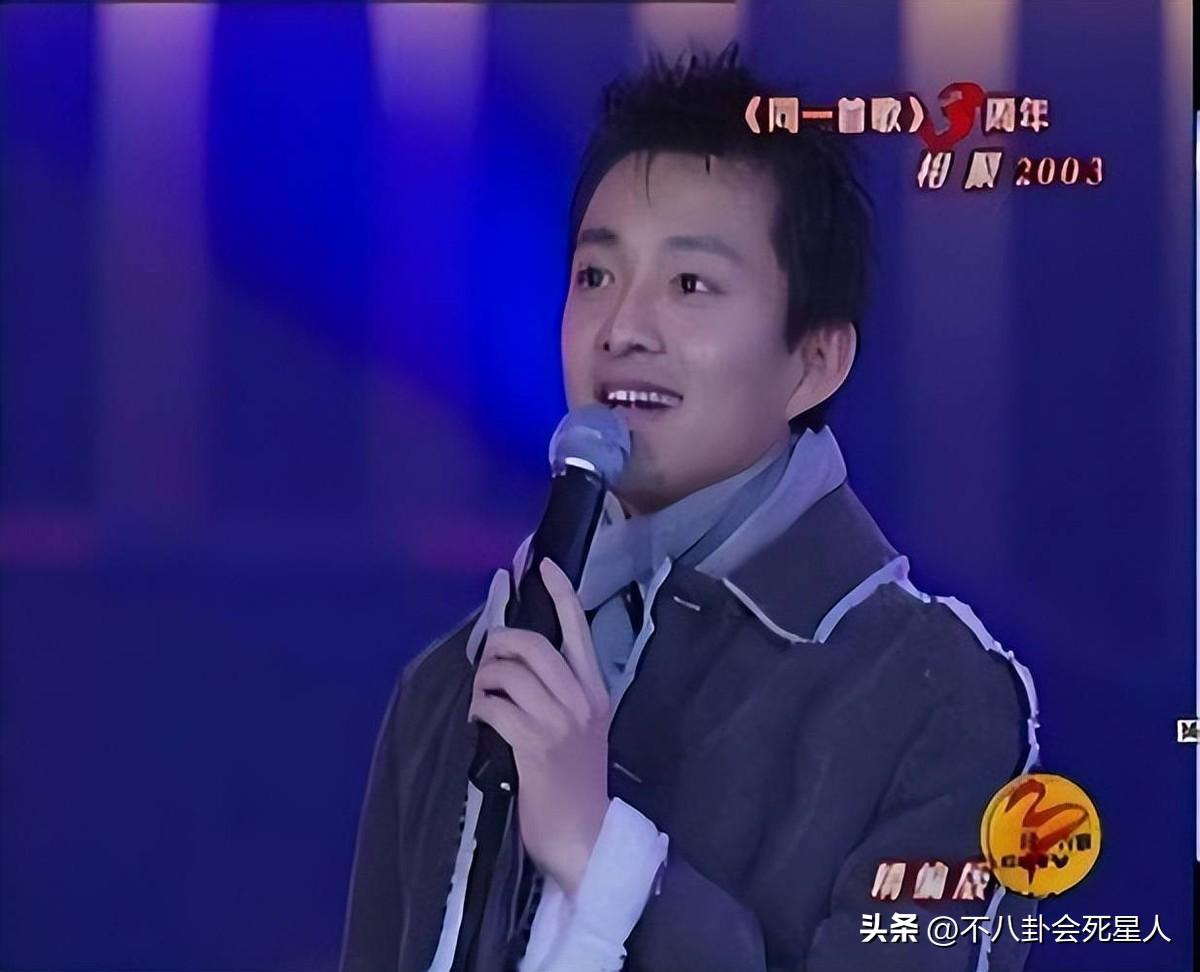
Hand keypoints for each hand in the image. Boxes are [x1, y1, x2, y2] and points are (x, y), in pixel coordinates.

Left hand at [468, 558, 611, 896]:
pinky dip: (479, 708)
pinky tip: (480, 721)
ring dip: (484, 680)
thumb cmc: (575, 784)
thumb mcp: (578, 730)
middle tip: (487, 664)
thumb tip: (517, 663)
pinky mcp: (535, 746)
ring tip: (482, 698)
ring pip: (508, 672)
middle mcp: (581, 700)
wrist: (585, 837)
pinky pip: (494, 706)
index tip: (543, 565)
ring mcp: (559, 722)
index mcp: (594, 691)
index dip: (560, 594)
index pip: (578, 630)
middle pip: (532, 644)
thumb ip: (557, 695)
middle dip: (498, 645)